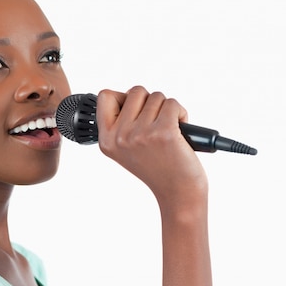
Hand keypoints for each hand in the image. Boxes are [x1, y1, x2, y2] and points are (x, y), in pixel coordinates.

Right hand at [95, 86, 208, 212]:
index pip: (105, 96)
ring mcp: (141, 134)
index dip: (123, 98)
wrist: (178, 193)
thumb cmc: (158, 169)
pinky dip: (181, 113)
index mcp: (107, 140)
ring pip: (156, 96)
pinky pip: (173, 104)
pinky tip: (180, 129)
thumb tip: (131, 94)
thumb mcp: (127, 149)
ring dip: (167, 109)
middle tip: (157, 123)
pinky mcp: (164, 132)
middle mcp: (121, 137)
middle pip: (135, 91)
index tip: (136, 112)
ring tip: (169, 130)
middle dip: (150, 102)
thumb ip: (122, 124)